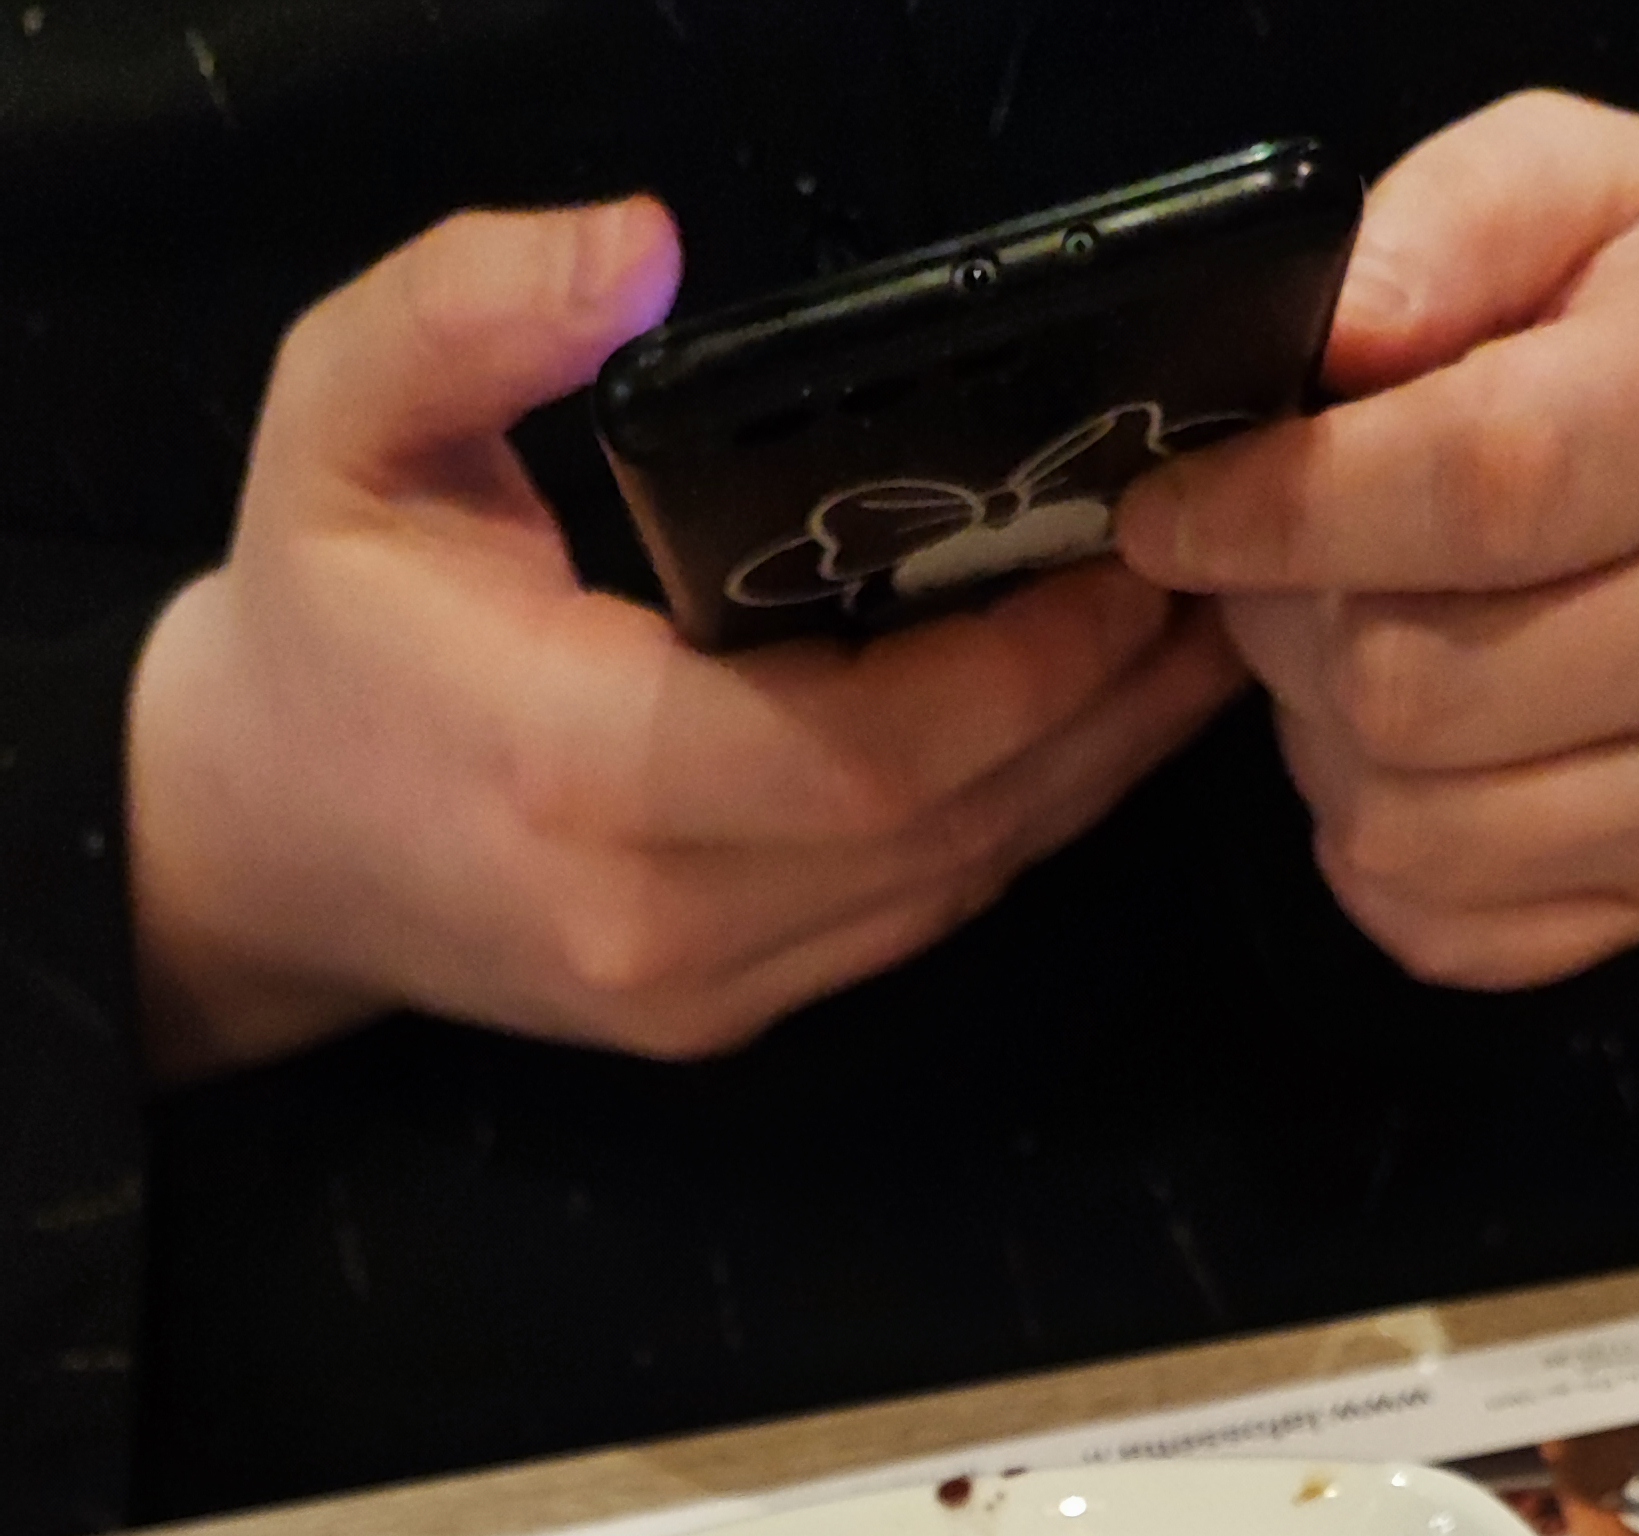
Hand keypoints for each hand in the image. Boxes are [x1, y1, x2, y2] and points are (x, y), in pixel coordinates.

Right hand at [127, 198, 1239, 1080]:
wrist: (246, 845)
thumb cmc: (311, 621)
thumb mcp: (337, 416)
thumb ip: (474, 311)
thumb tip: (650, 251)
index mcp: (579, 773)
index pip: (877, 745)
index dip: (1036, 658)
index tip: (1138, 544)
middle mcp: (660, 915)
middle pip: (957, 828)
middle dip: (1105, 702)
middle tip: (1221, 567)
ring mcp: (700, 986)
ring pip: (957, 887)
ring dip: (1086, 767)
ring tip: (1187, 631)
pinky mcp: (725, 1011)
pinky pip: (912, 917)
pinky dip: (1012, 817)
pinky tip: (1078, 715)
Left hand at [1115, 92, 1638, 988]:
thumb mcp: (1582, 191)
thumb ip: (1446, 227)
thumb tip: (1333, 340)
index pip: (1474, 488)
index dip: (1281, 511)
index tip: (1168, 512)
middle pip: (1410, 686)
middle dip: (1288, 627)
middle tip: (1287, 568)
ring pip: (1404, 826)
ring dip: (1324, 747)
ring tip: (1361, 645)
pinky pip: (1439, 927)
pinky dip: (1378, 856)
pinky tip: (1413, 753)